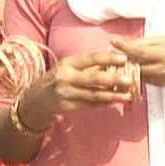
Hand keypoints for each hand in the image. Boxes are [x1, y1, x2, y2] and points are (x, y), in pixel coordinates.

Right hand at [21, 49, 135, 122]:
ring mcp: (67, 93)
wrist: (35, 99)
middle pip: (93, 78)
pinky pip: (90, 105)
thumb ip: (89, 66)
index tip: (124, 58)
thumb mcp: (69, 67)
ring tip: (128, 95)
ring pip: (94, 95)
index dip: (108, 58)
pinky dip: (104, 103)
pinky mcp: (68, 107)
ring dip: (113, 95)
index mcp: (68, 63)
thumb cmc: (58, 78)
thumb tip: (115, 63)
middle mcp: (66, 77)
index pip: (91, 58)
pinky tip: (115, 102)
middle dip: (113, 79)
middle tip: (129, 80)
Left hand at [111, 36, 164, 87]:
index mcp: (163, 55)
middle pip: (136, 67)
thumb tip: (122, 45)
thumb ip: (141, 43)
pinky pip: (144, 79)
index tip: (114, 42)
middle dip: (123, 61)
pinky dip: (138, 73)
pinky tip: (135, 67)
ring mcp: (161, 79)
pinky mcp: (160, 85)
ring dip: (128, 68)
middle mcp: (163, 69)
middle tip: (112, 55)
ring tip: (122, 61)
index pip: (140, 52)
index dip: (125, 48)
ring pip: (138, 75)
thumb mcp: (160, 39)